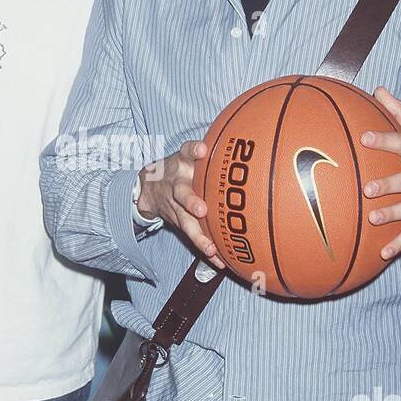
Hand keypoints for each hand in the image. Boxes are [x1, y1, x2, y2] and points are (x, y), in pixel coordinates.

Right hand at [137, 141, 225, 268]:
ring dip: (198, 235)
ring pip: (185, 221)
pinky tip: (219, 261)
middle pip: (182, 192)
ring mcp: (176, 206)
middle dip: (191, 201)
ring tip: (211, 248)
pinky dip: (205, 249)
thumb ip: (207, 150)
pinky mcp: (178, 222)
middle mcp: (177, 184)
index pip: (186, 151)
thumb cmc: (181, 168)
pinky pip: (192, 237)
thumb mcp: (189, 154)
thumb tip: (251, 140)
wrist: (149, 188)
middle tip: (201, 210)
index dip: (193, 150)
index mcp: (182, 163)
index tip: (201, 148)